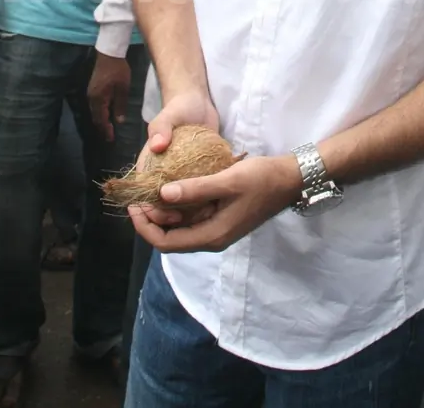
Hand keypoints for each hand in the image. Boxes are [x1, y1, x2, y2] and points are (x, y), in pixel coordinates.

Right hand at [88, 53, 130, 142]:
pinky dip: (100, 112)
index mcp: (98, 99)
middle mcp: (92, 98)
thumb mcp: (123, 88)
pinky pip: (95, 105)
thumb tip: (119, 121)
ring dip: (101, 120)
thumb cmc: (118, 70)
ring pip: (95, 112)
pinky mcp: (93, 88)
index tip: (111, 139)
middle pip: (96, 117)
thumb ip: (120, 105)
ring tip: (109, 127)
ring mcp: (91, 93)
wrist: (109, 53)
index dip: (106, 130)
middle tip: (110, 136)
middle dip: (102, 127)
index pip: (101, 120)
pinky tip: (107, 113)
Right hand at [127, 91, 219, 230]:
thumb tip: (157, 146)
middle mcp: (160, 178)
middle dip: (174, 220)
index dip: (154, 212)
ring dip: (190, 216)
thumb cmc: (179, 109)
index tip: (172, 215)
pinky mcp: (194, 177)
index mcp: (148, 169)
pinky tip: (217, 206)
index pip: (144, 199)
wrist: (198, 105)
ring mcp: (178, 179)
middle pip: (162, 208)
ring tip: (208, 216)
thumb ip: (160, 128)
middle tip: (195, 219)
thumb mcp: (168, 116)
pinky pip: (195, 196)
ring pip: (179, 207)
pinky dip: (202, 204)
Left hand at [129, 153, 301, 253]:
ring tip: (150, 189)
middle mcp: (212, 237)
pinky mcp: (221, 217)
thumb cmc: (261, 179)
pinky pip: (192, 217)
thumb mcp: (227, 180)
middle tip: (138, 195)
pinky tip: (173, 185)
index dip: (145, 228)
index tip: (133, 206)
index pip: (166, 243)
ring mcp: (217, 228)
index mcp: (212, 235)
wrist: (290, 179)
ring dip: (163, 212)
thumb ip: (196, 189)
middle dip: (151, 219)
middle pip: (171, 237)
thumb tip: (162, 194)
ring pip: (181, 227)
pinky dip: (179, 205)